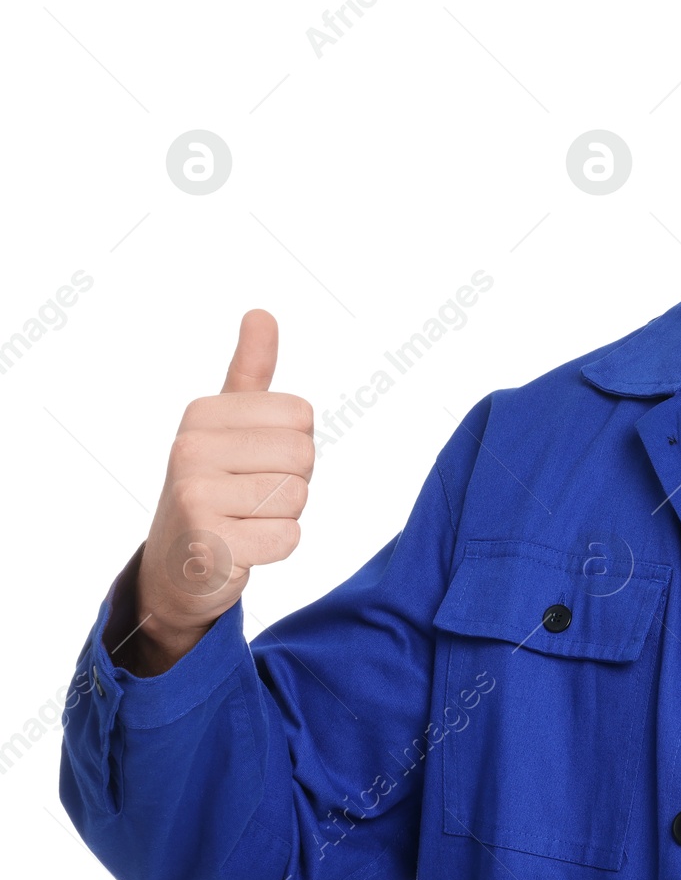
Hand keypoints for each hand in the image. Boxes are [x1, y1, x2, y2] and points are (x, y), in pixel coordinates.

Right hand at [115, 309, 314, 671]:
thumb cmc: (215, 486)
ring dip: (282, 516)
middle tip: (250, 496)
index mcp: (202, 414)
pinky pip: (288, 538)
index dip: (292, 444)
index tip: (253, 462)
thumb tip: (261, 313)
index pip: (301, 415)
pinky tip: (241, 548)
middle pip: (303, 455)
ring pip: (298, 497)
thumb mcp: (227, 425)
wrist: (177, 565)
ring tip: (243, 520)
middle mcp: (189, 449)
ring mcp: (194, 498)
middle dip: (291, 482)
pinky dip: (275, 548)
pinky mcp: (209, 545)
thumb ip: (250, 370)